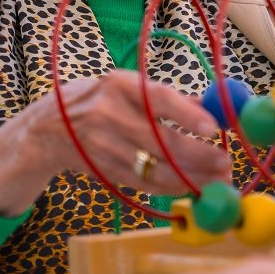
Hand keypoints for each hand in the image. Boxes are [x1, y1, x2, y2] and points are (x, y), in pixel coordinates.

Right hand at [0, 70, 230, 216]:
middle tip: (226, 164)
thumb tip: (214, 103)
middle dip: (198, 155)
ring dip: (190, 179)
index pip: (158, 98)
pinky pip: (142, 183)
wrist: (48, 127)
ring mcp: (103, 145)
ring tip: (217, 181)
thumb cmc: (102, 100)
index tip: (214, 129)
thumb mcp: (128, 87)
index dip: (187, 114)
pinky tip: (191, 188)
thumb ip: (167, 97)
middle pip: (160, 140)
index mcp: (120, 85)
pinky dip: (170, 188)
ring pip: (153, 168)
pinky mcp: (102, 170)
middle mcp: (108, 114)